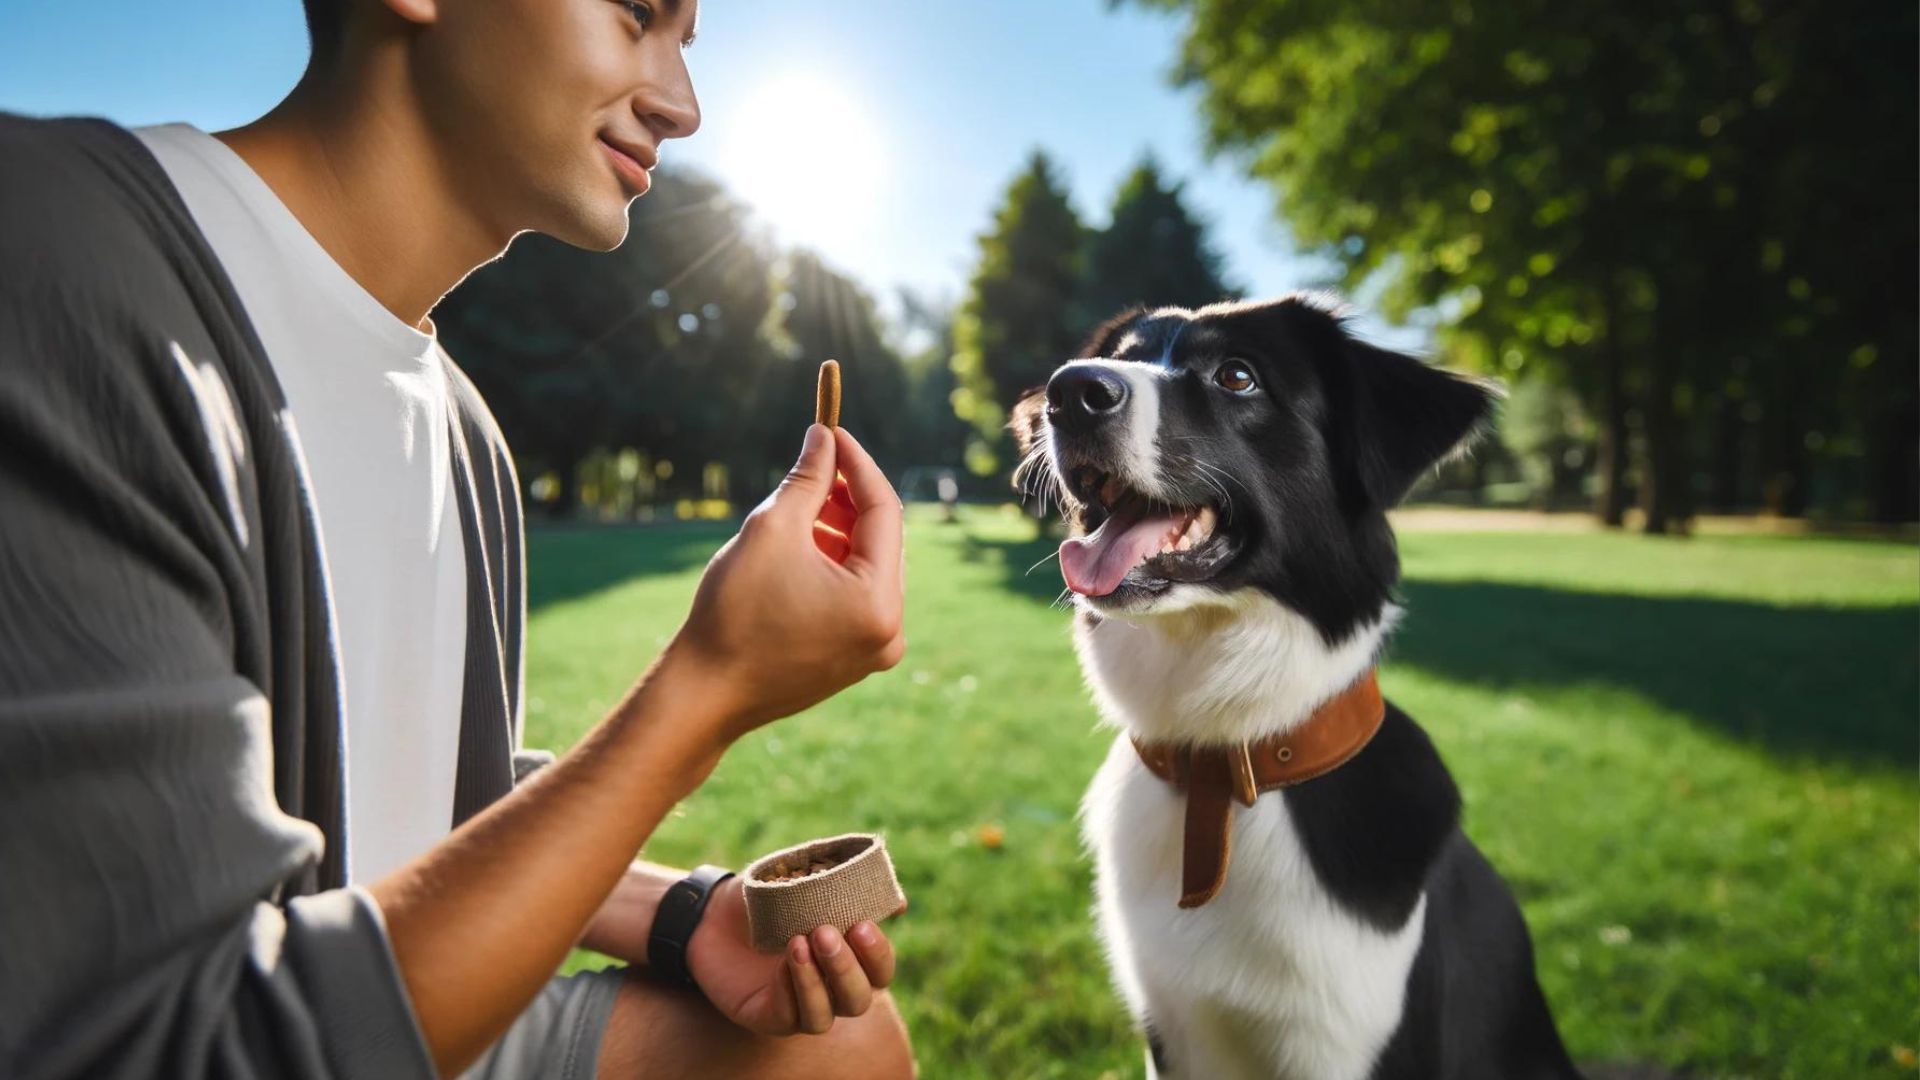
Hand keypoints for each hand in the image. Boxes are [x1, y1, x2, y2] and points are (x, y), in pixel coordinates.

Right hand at [671, 424, 904, 738]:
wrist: (703, 694)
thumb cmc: (734, 612)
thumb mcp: (772, 530)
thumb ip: (808, 479)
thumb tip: (824, 436)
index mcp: (880, 602)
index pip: (885, 512)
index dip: (858, 465)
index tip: (831, 433)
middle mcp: (890, 631)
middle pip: (881, 541)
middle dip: (848, 498)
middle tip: (813, 465)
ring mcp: (874, 651)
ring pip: (868, 569)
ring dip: (838, 532)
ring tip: (796, 510)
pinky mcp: (853, 661)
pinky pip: (855, 598)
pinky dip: (833, 567)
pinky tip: (798, 548)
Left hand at [685, 877, 896, 1035]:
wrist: (711, 911)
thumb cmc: (766, 896)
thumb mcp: (804, 882)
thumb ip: (847, 889)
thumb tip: (899, 905)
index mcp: (848, 958)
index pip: (880, 970)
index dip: (877, 953)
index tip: (862, 925)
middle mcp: (829, 989)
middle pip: (860, 999)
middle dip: (847, 968)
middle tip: (826, 932)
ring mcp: (799, 1006)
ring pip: (825, 1017)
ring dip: (818, 982)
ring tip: (798, 943)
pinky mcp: (767, 1017)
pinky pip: (788, 1017)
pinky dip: (791, 990)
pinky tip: (783, 962)